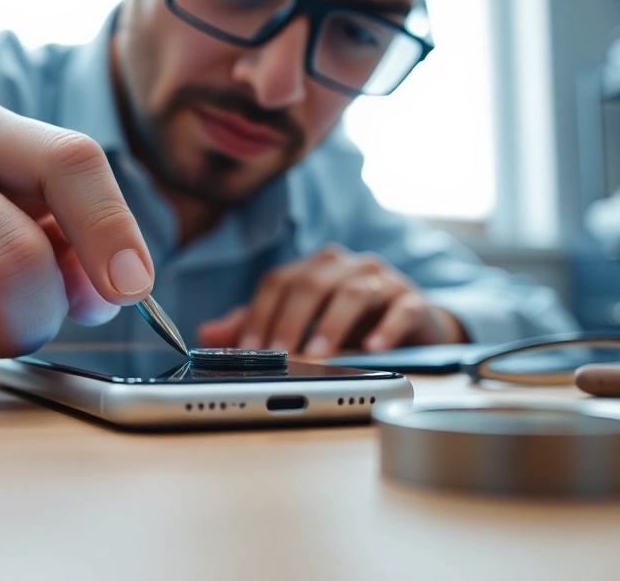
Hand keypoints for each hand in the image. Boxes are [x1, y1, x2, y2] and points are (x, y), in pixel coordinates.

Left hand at [196, 245, 464, 355]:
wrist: (413, 324)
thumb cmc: (351, 323)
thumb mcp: (302, 326)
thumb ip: (258, 327)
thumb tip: (207, 335)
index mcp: (315, 267)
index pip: (279, 281)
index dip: (260, 314)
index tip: (248, 349)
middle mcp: (347, 266)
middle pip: (312, 283)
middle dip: (291, 320)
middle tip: (279, 353)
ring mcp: (383, 279)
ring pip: (354, 291)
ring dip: (332, 324)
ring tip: (318, 354)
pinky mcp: (413, 300)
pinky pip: (401, 309)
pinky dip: (386, 328)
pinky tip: (373, 349)